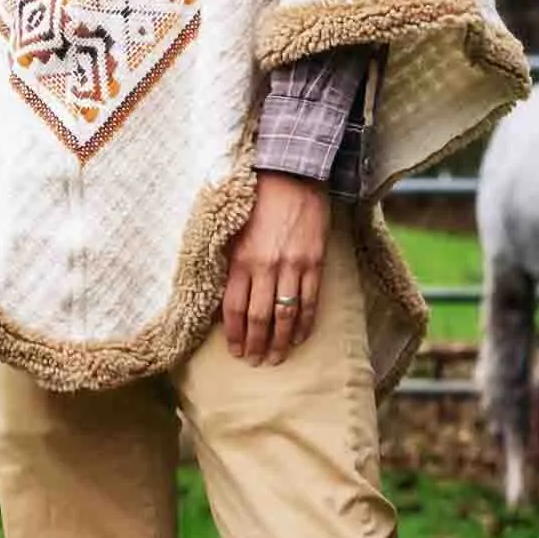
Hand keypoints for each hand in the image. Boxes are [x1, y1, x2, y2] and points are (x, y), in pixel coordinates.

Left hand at [222, 171, 331, 364]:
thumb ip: (229, 264)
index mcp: (240, 260)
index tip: (234, 350)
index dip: (234, 333)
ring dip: (280, 341)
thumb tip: (224, 299)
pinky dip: (305, 323)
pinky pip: (310, 300)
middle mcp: (265, 266)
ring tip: (275, 358)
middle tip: (254, 362)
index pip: (234, 308)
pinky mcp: (314, 262)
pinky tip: (300, 338)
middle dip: (256, 344)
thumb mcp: (233, 232)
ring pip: (285, 314)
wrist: (291, 176)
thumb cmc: (257, 203)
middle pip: (259, 317)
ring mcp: (292, 265)